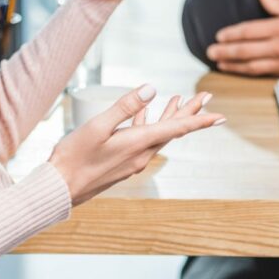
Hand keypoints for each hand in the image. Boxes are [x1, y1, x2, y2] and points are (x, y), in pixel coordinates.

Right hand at [49, 85, 223, 205]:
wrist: (58, 189)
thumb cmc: (73, 158)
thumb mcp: (97, 126)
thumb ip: (125, 107)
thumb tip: (151, 89)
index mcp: (138, 144)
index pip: (176, 129)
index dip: (199, 120)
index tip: (220, 116)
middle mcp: (141, 154)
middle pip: (172, 130)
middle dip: (189, 112)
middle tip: (206, 97)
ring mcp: (132, 160)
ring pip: (159, 135)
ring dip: (169, 116)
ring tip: (178, 99)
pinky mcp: (123, 163)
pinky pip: (144, 140)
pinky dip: (148, 125)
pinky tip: (143, 115)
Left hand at [206, 0, 278, 78]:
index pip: (249, 31)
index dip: (232, 34)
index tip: (219, 36)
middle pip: (245, 49)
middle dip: (225, 51)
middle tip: (210, 51)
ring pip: (251, 65)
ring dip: (232, 65)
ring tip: (218, 63)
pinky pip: (263, 73)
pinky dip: (247, 72)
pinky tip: (238, 70)